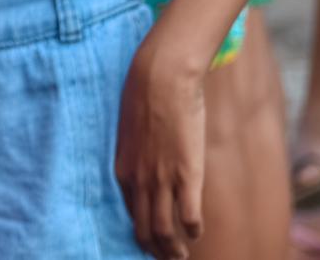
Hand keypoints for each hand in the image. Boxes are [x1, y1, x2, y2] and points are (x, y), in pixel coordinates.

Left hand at [116, 37, 205, 259]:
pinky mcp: (186, 175)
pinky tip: (196, 232)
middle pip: (145, 230)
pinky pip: (188, 217)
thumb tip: (145, 160)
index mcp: (123, 171)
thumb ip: (137, 153)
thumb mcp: (132, 131)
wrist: (160, 79)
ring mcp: (161, 180)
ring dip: (173, 250)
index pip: (131, 215)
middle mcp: (139, 181)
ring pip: (164, 231)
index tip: (151, 242)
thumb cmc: (146, 98)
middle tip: (167, 258)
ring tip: (180, 257)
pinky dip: (192, 231)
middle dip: (155, 250)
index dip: (142, 232)